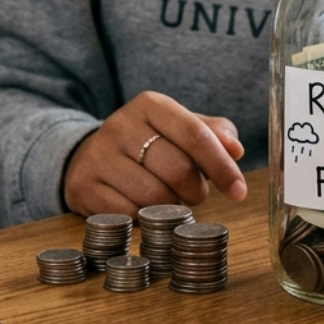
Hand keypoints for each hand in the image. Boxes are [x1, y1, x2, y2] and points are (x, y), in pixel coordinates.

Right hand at [62, 90, 247, 217]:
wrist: (90, 155)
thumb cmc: (148, 143)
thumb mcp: (179, 128)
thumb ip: (213, 134)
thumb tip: (236, 149)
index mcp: (150, 104)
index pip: (194, 134)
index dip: (221, 165)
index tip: (239, 190)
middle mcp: (121, 124)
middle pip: (177, 169)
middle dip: (196, 191)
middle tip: (195, 194)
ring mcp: (99, 155)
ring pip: (153, 196)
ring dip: (172, 208)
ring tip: (170, 200)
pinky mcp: (84, 185)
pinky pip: (128, 214)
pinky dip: (145, 219)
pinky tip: (145, 209)